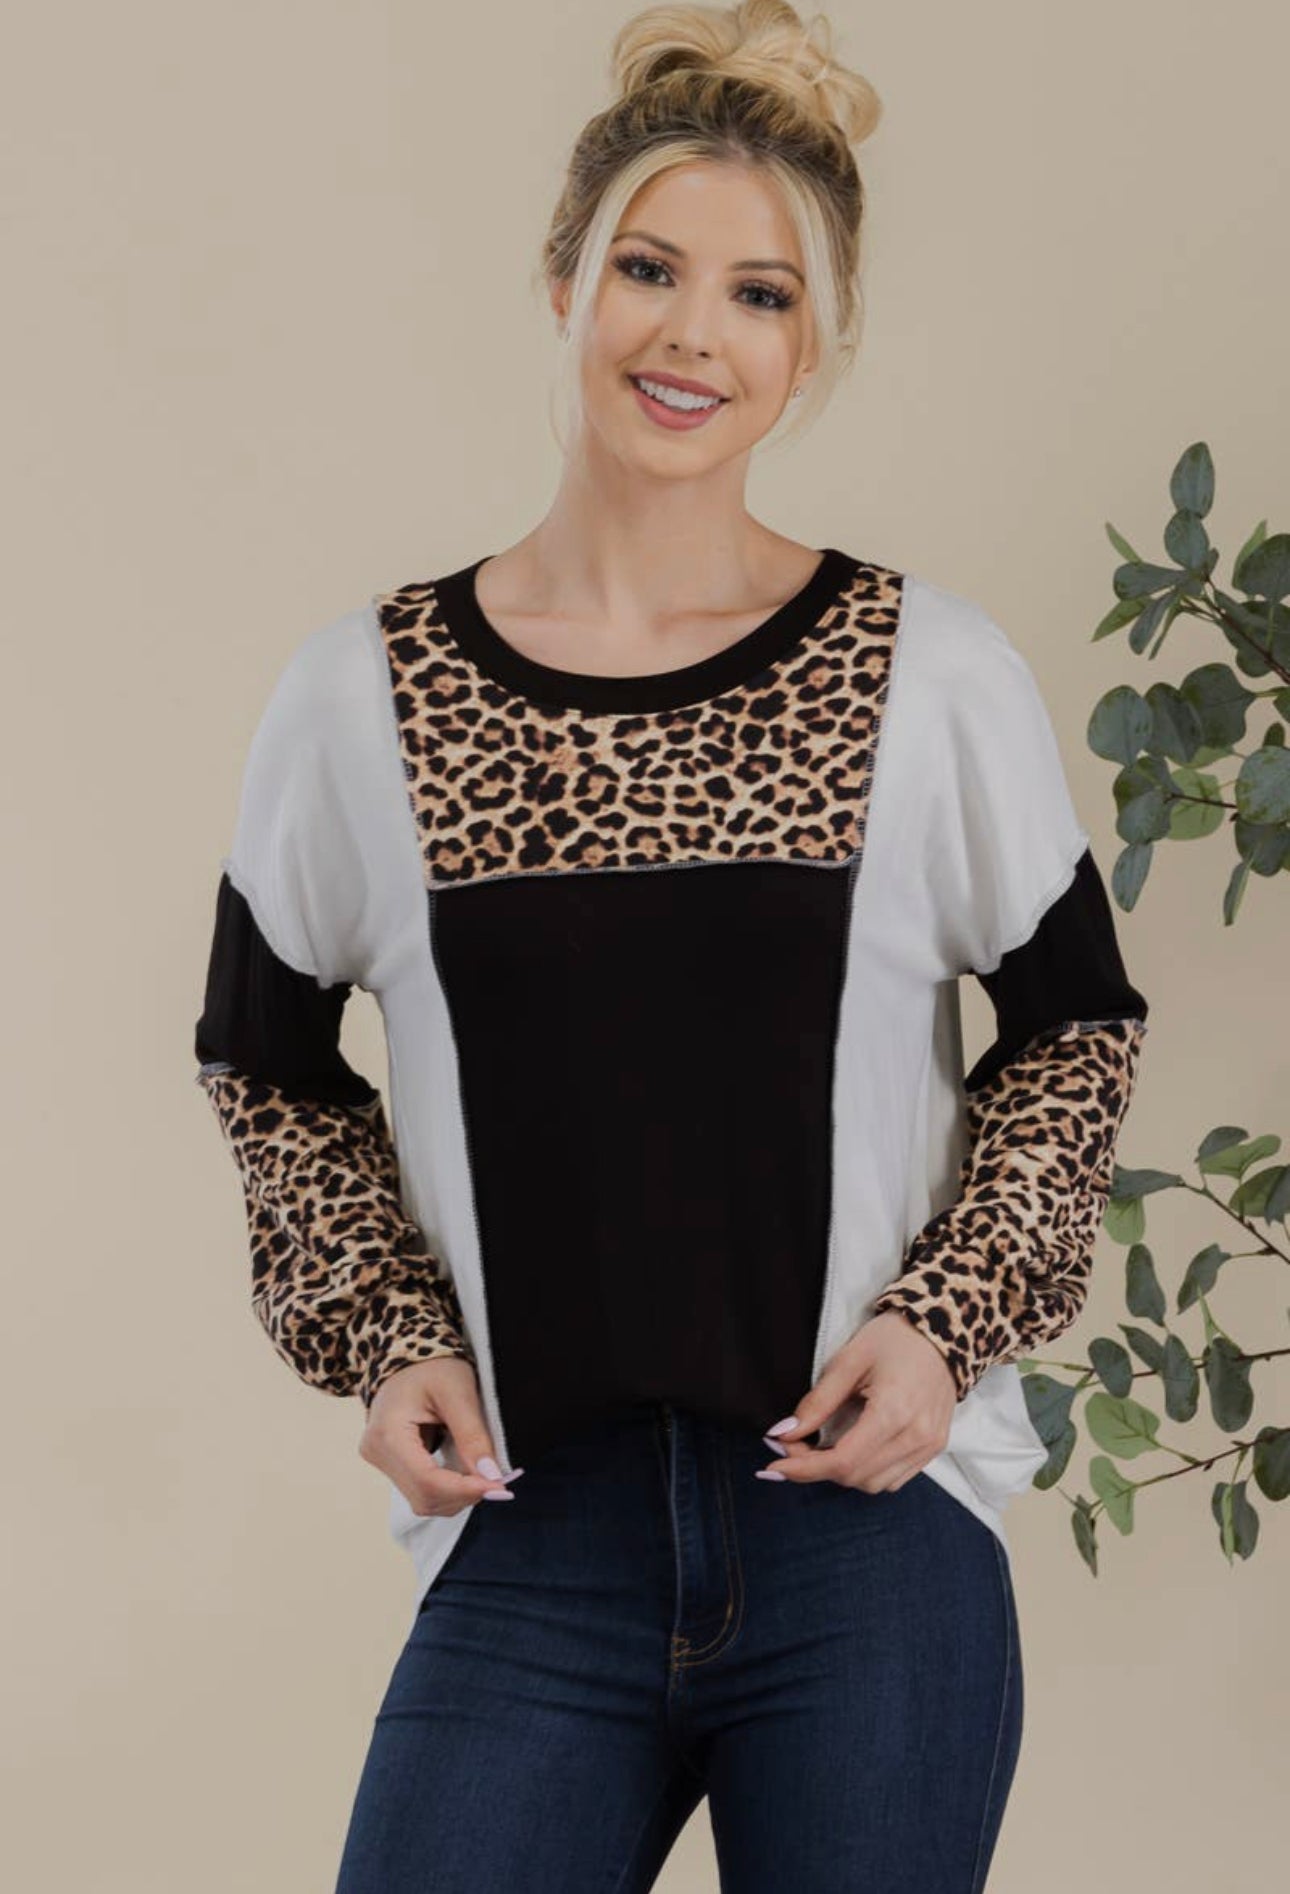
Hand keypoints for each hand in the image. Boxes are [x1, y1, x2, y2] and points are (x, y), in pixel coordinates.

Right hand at [358, 1357, 524, 1516]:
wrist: (407, 1352)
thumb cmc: (431, 1365)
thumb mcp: (458, 1392)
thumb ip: (473, 1436)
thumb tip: (492, 1477)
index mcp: (388, 1433)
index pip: (426, 1481)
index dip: (464, 1490)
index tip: (500, 1486)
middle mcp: (376, 1452)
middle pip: (424, 1497)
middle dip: (464, 1494)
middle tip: (498, 1481)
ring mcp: (380, 1459)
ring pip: (422, 1499)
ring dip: (457, 1494)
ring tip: (483, 1473)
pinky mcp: (390, 1462)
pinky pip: (421, 1489)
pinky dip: (448, 1487)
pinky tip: (466, 1471)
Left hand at [758, 1311, 956, 1492]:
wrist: (944, 1329)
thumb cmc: (895, 1338)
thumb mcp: (850, 1360)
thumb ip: (818, 1401)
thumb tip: (785, 1433)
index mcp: (894, 1412)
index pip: (843, 1460)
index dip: (804, 1468)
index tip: (774, 1464)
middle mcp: (916, 1437)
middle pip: (855, 1476)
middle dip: (816, 1467)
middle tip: (793, 1443)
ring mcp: (929, 1445)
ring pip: (874, 1484)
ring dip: (842, 1472)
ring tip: (820, 1447)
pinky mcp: (934, 1448)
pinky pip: (894, 1478)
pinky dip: (867, 1472)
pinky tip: (852, 1450)